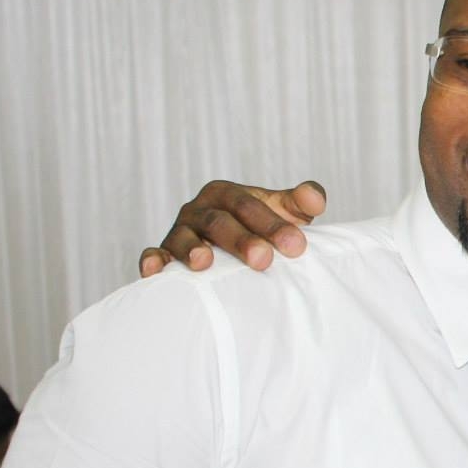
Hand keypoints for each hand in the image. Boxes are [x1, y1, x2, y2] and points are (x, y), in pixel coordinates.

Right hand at [137, 181, 326, 276]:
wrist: (236, 248)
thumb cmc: (263, 228)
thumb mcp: (283, 211)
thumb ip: (301, 201)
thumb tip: (315, 199)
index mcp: (226, 194)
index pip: (248, 205)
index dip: (271, 223)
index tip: (297, 246)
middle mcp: (199, 210)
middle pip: (218, 222)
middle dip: (241, 240)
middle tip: (263, 259)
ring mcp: (179, 232)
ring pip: (183, 238)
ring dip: (192, 250)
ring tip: (204, 263)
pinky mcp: (164, 254)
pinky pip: (154, 255)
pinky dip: (153, 262)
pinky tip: (155, 272)